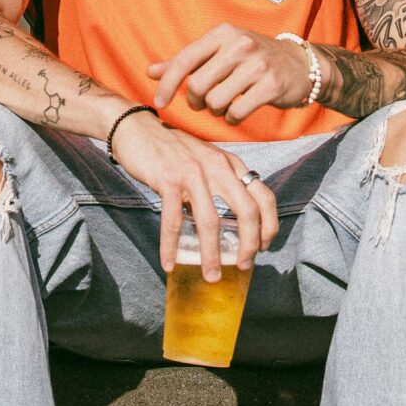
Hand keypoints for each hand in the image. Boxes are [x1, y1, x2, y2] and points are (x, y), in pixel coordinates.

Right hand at [108, 110, 278, 278]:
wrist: (137, 129)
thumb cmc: (171, 150)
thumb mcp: (205, 160)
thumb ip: (220, 182)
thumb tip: (230, 219)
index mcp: (231, 164)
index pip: (264, 196)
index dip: (269, 225)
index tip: (262, 246)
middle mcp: (218, 167)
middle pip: (247, 211)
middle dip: (249, 245)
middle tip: (243, 266)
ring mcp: (193, 173)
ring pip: (211, 222)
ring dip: (212, 255)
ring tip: (211, 276)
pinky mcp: (168, 180)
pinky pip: (173, 221)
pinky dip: (171, 246)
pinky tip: (169, 263)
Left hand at [147, 24, 314, 121]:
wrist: (300, 65)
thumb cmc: (251, 59)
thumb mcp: (219, 52)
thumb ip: (185, 62)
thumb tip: (150, 71)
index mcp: (222, 33)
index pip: (184, 59)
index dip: (167, 84)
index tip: (158, 101)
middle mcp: (239, 44)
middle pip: (197, 85)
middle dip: (195, 101)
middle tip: (204, 103)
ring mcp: (257, 64)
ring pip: (215, 101)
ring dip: (214, 111)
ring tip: (223, 106)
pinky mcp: (271, 85)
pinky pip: (236, 113)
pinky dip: (231, 119)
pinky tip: (236, 113)